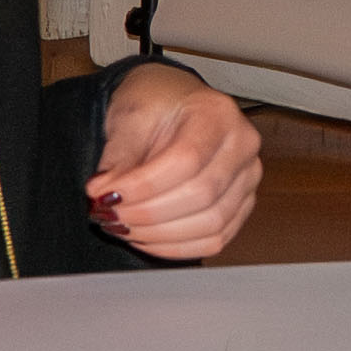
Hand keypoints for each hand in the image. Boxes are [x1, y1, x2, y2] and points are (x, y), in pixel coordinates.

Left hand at [83, 63, 264, 262]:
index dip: (142, 185)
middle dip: (147, 213)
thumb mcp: (129, 117)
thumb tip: (106, 197)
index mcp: (218, 113)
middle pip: (201, 195)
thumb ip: (119, 158)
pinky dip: (175, 247)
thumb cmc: (155, 104)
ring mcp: (247, 179)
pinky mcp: (241, 206)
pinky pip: (214, 239)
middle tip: (109, 213)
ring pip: (210, 223)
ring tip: (123, 225)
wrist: (172, 105)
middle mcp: (242, 146)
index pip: (186, 159)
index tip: (104, 194)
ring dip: (159, 234)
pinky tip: (145, 237)